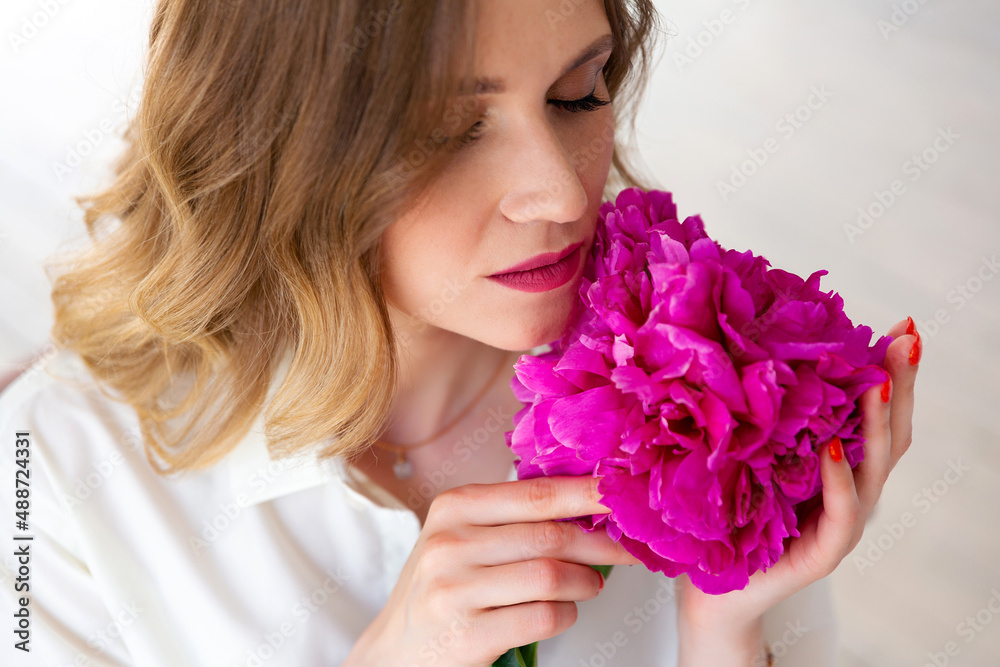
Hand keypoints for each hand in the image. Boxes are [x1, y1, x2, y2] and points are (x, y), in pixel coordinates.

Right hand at [345, 475, 641, 666]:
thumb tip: (590, 502)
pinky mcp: (468, 635)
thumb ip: (512, 517)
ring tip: (591, 584)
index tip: (624, 491)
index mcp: (453, 507)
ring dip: (586, 582)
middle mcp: (450, 543)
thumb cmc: (441, 589)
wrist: (394, 652)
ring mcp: (455, 590)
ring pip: (551, 576)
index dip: (587, 493)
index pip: (536, 493)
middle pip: (550, 536)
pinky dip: (566, 615)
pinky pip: (543, 618)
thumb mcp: (461, 538)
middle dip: (601, 543)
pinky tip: (562, 612)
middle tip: (629, 548)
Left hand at [676, 316, 920, 636]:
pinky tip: (832, 449)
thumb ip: (769, 421)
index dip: (892, 373)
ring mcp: (841, 523)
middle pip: (889, 435)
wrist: (712, 590)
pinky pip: (840, 513)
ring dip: (878, 423)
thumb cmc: (730, 517)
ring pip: (874, 469)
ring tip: (879, 382)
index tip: (901, 326)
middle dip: (900, 384)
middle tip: (906, 338)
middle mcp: (849, 491)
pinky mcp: (822, 553)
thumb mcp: (750, 456)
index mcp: (837, 466)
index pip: (875, 415)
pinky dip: (839, 480)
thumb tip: (762, 353)